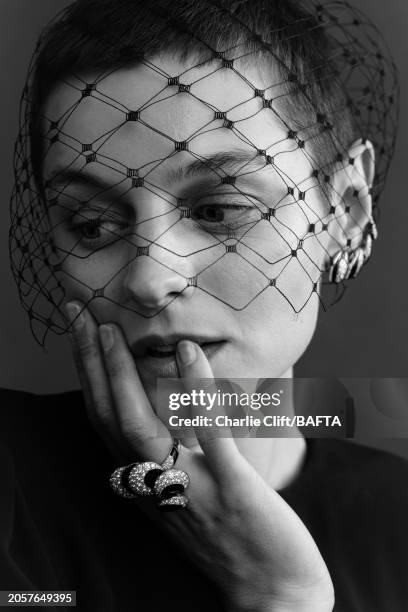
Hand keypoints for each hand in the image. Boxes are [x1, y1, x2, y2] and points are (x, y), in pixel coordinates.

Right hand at [66, 302, 333, 611]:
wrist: (272, 593)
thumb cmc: (231, 536)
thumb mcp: (185, 494)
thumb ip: (168, 457)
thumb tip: (165, 411)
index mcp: (143, 483)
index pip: (102, 420)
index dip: (86, 374)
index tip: (80, 330)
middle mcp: (154, 486)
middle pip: (108, 418)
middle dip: (89, 363)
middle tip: (78, 314)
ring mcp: (189, 488)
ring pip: (140, 427)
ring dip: (121, 377)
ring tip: (111, 331)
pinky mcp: (231, 489)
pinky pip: (208, 435)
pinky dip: (195, 391)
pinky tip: (189, 353)